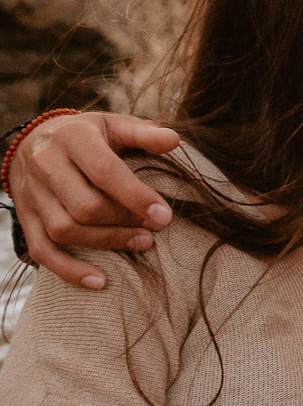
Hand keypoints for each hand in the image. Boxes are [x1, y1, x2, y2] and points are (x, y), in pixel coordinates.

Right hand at [10, 112, 179, 288]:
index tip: (164, 216)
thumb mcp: (114, 125)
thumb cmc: (87, 134)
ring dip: (106, 243)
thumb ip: (144, 132)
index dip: (135, 196)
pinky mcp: (26, 218)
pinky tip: (99, 281)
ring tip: (141, 244)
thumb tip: (174, 140)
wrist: (33, 140)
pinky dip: (68, 270)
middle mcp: (46, 165)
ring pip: (64, 230)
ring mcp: (32, 195)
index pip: (103, 170)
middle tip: (155, 230)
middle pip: (84, 205)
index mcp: (73, 137)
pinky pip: (42, 250)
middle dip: (124, 222)